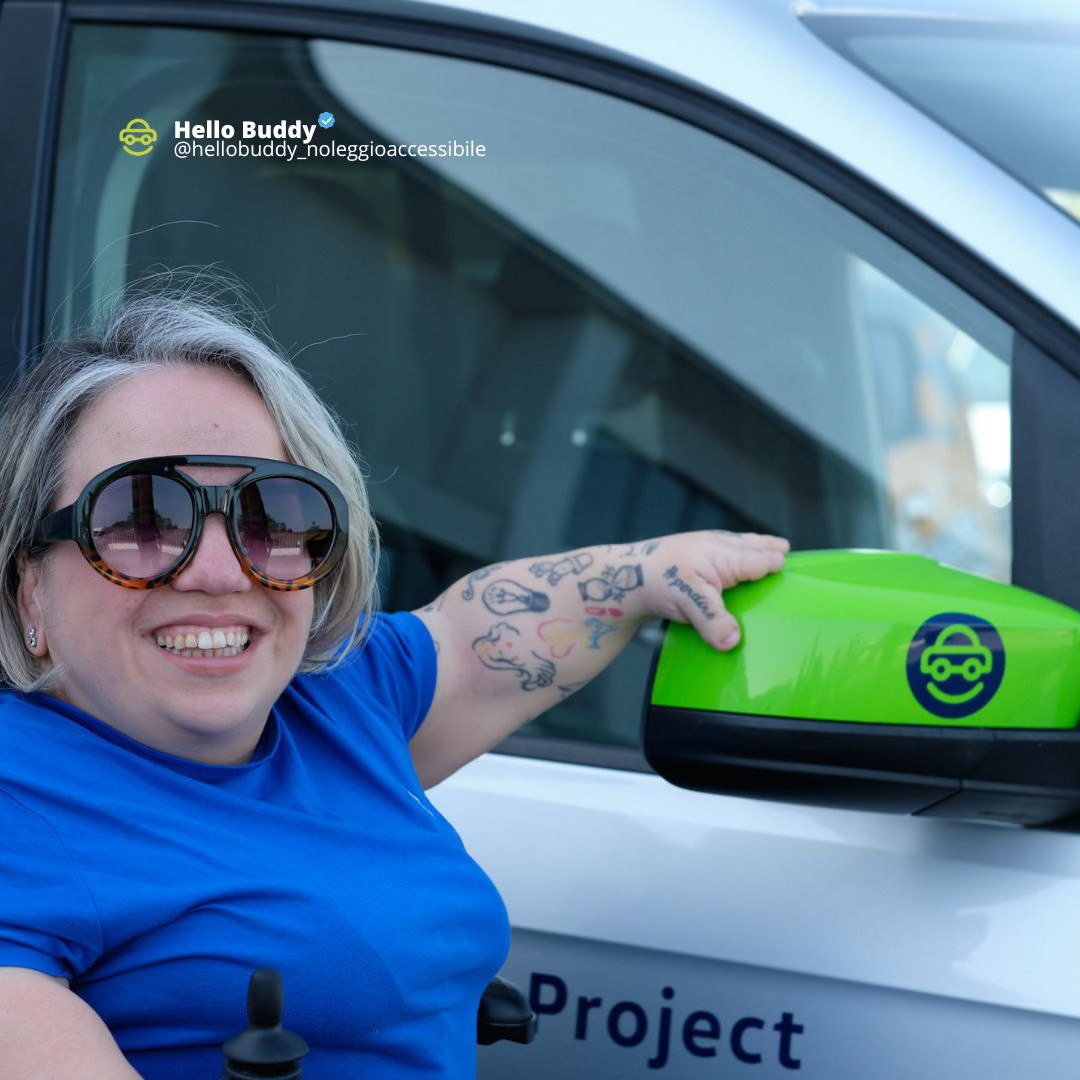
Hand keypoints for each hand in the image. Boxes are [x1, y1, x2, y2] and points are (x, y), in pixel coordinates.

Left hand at [637, 530, 788, 650]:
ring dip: (749, 546)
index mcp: (725, 555)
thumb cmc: (658, 581)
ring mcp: (700, 549)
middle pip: (749, 545)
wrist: (621, 576)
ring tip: (764, 547)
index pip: (760, 560)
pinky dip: (729, 552)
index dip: (775, 562)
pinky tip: (726, 560)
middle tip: (784, 547)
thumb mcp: (690, 603)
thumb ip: (714, 621)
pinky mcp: (688, 557)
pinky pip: (718, 551)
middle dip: (766, 546)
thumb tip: (733, 642)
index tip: (788, 563)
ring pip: (733, 544)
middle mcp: (716, 547)